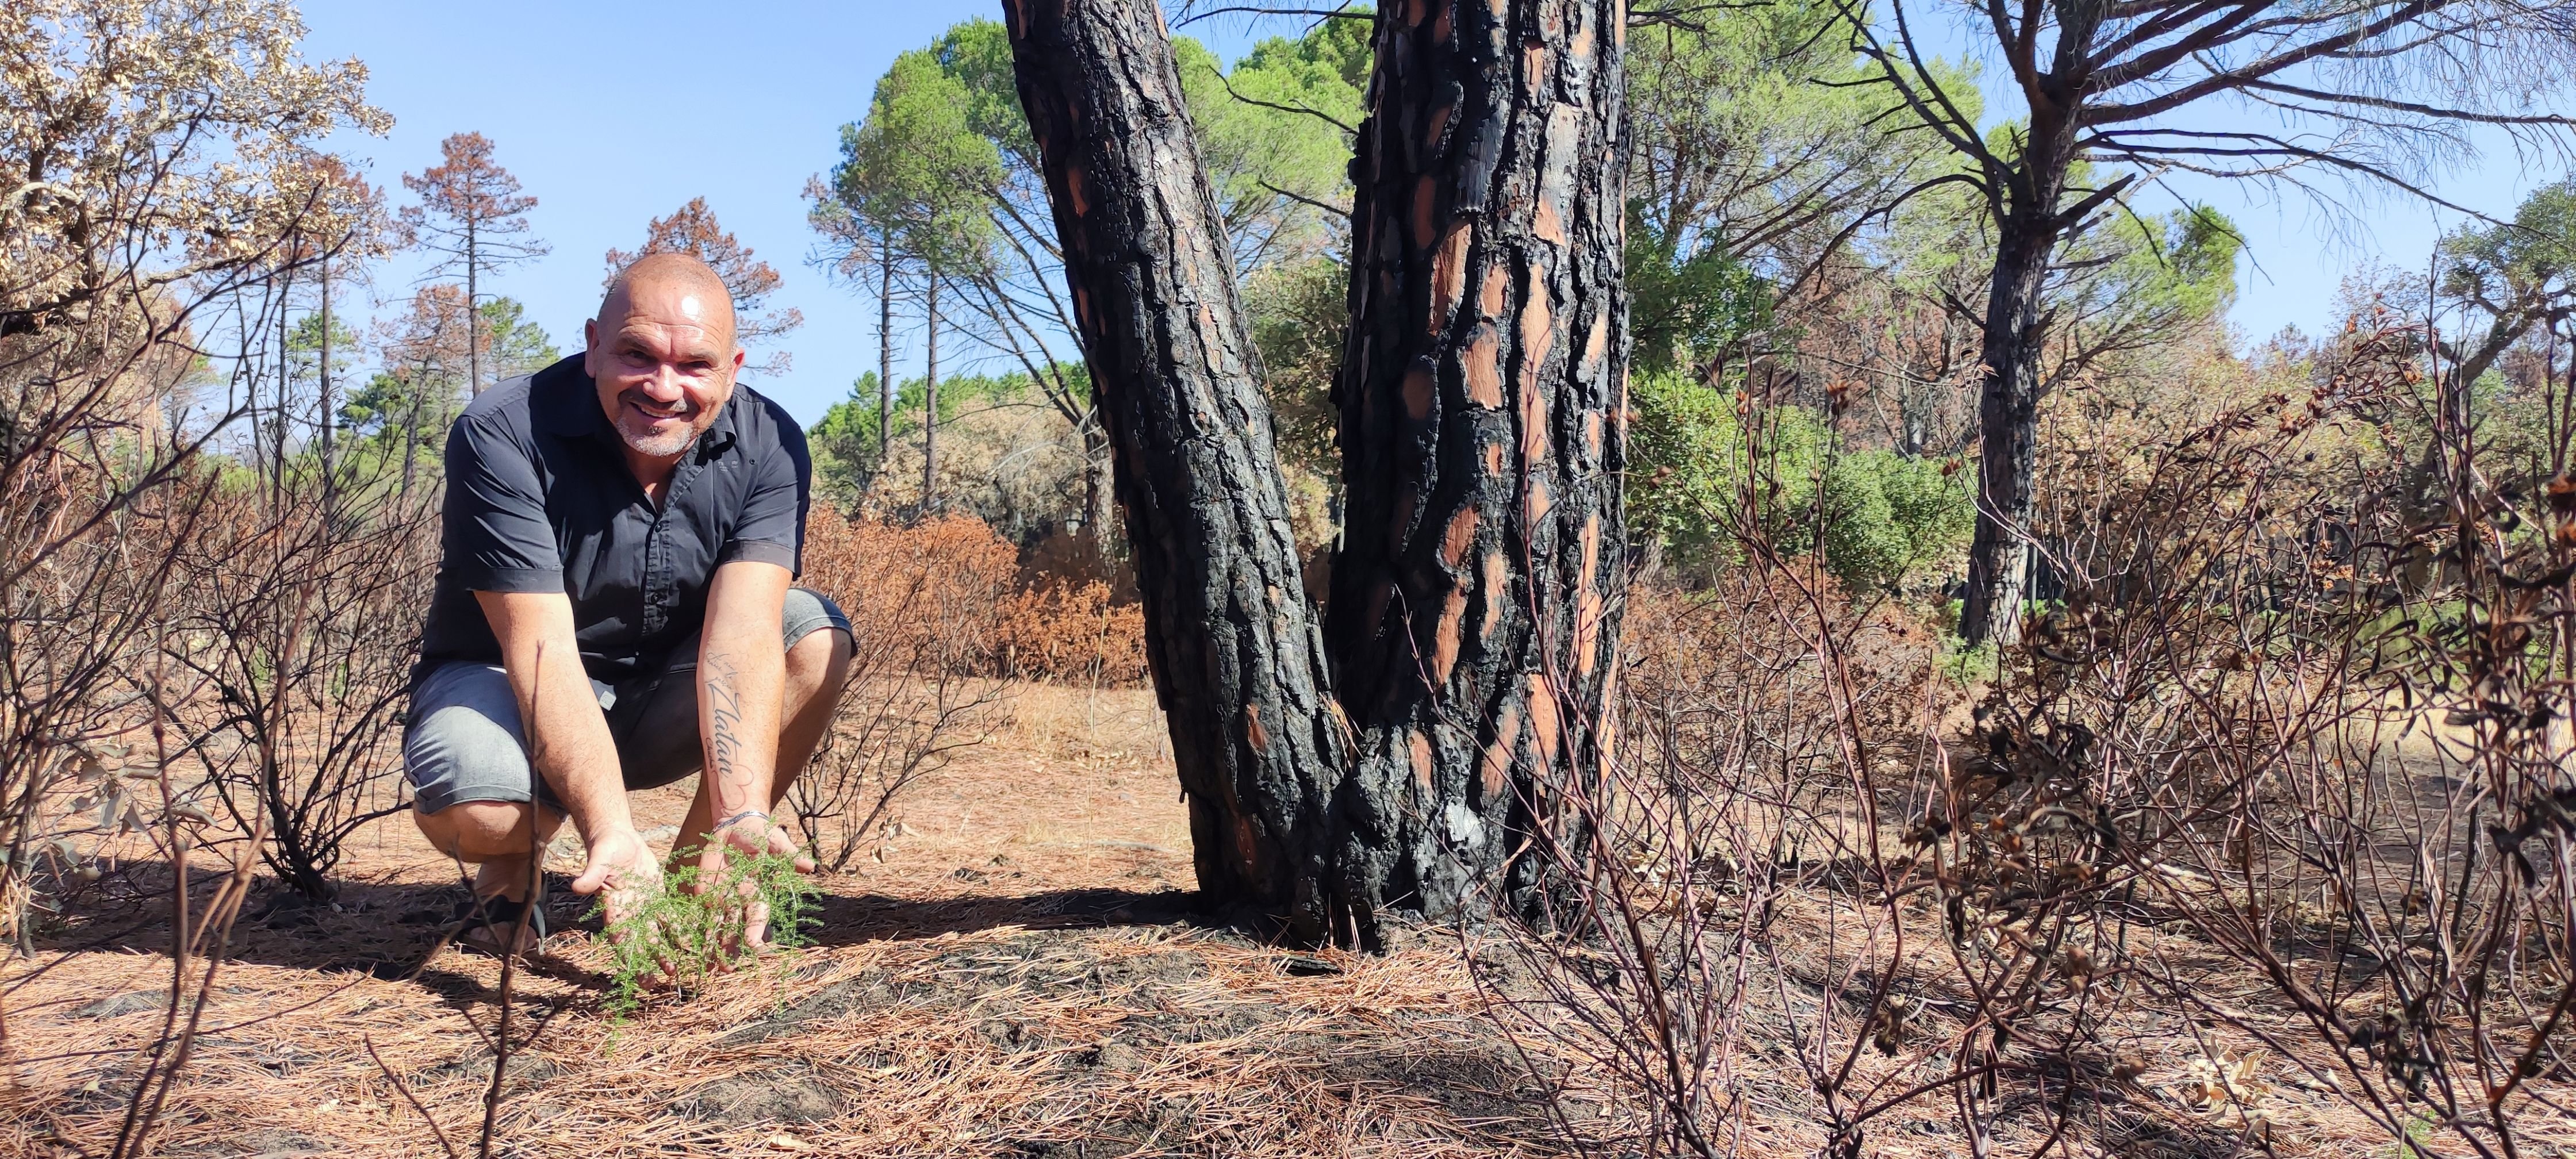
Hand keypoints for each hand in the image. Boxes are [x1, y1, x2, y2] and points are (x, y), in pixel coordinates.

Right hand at [569, 824, 669, 978]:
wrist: (619, 838)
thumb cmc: (606, 848)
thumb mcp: (600, 860)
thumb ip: (592, 874)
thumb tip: (577, 887)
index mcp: (613, 907)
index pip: (619, 936)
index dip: (626, 955)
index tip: (632, 972)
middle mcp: (629, 912)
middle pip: (638, 942)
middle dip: (647, 962)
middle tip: (655, 983)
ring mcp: (644, 906)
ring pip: (656, 934)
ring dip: (664, 952)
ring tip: (674, 970)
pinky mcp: (657, 897)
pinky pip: (668, 917)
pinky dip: (677, 930)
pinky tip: (689, 944)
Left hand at [688, 811, 812, 953]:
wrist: (737, 826)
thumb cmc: (761, 835)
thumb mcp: (775, 841)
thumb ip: (788, 855)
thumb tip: (810, 867)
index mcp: (760, 891)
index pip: (757, 914)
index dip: (755, 928)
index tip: (753, 944)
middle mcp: (742, 900)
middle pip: (736, 928)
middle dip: (732, 947)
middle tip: (728, 967)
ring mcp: (724, 899)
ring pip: (718, 927)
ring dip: (714, 947)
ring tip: (709, 967)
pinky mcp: (707, 894)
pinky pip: (701, 916)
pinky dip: (697, 930)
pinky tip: (693, 948)